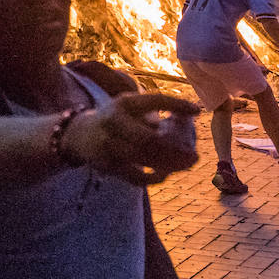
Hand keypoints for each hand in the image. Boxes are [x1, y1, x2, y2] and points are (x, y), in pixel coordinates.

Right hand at [60, 93, 199, 185]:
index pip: (153, 101)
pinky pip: (135, 176)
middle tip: (196, 156)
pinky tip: (166, 173)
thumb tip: (189, 124)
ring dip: (169, 164)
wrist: (81, 135)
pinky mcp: (107, 165)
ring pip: (143, 158)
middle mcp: (113, 121)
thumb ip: (156, 115)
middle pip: (148, 139)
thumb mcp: (132, 108)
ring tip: (188, 164)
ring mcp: (108, 145)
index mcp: (124, 103)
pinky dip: (153, 177)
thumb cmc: (118, 119)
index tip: (197, 111)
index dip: (176, 104)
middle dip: (175, 150)